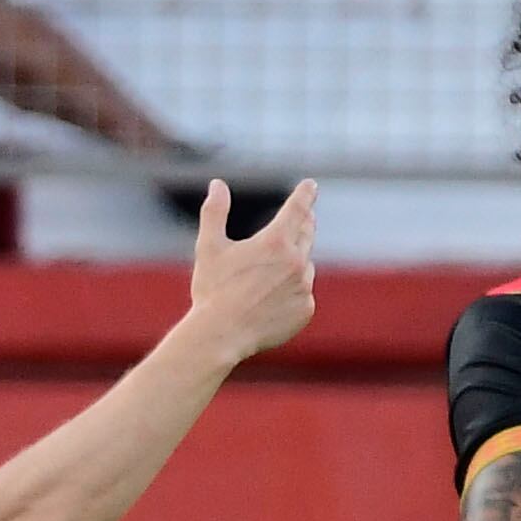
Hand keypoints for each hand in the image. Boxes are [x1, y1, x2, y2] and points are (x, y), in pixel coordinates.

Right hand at [186, 176, 317, 363]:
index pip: (298, 208)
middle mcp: (296, 262)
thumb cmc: (212, 291)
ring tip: (267, 276)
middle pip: (306, 234)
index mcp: (275, 241)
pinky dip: (291, 293)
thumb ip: (214, 213)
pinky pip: (302, 294)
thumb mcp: (209, 248)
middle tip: (301, 218)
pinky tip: (269, 302)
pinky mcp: (305, 310)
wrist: (221, 336)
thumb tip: (217, 185)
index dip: (305, 194)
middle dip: (303, 224)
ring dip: (294, 262)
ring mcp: (304, 288)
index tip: (311, 185)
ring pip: (304, 266)